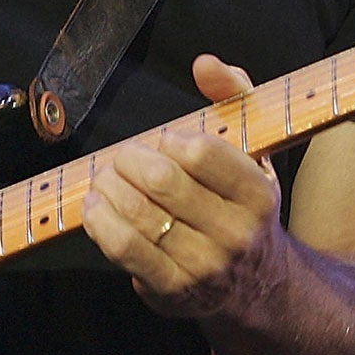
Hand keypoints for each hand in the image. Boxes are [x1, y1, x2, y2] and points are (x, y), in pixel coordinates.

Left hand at [82, 53, 288, 320]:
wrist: (257, 287)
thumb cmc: (243, 205)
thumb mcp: (254, 149)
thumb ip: (233, 95)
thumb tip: (204, 64)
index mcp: (259, 195)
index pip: (202, 152)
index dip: (170, 140)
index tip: (163, 142)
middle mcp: (236, 234)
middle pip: (162, 182)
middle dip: (129, 160)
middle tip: (122, 157)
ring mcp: (204, 266)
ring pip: (137, 214)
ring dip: (108, 187)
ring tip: (104, 178)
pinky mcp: (172, 290)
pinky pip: (123, 248)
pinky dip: (100, 221)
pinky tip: (95, 207)